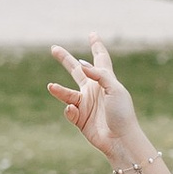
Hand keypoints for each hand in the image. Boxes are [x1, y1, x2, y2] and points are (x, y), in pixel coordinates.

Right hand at [47, 39, 137, 158]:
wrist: (120, 139)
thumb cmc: (122, 113)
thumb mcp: (114, 89)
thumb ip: (99, 74)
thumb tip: (82, 64)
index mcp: (105, 80)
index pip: (100, 59)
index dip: (96, 46)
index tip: (92, 34)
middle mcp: (93, 90)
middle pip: (76, 70)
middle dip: (65, 59)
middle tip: (54, 48)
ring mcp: (85, 104)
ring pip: (66, 93)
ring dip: (59, 90)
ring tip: (51, 86)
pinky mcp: (79, 119)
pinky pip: (69, 111)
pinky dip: (70, 110)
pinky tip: (74, 111)